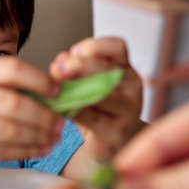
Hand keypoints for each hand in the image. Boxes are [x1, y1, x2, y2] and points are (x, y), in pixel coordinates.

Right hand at [0, 56, 63, 169]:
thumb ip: (7, 88)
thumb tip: (54, 96)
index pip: (11, 68)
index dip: (39, 79)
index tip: (57, 91)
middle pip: (15, 103)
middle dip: (44, 115)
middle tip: (61, 123)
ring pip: (12, 130)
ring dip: (39, 136)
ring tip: (54, 138)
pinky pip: (5, 151)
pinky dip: (28, 151)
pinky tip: (40, 149)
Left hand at [50, 37, 143, 158]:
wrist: (112, 142)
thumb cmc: (99, 109)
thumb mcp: (88, 84)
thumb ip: (74, 71)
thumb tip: (59, 61)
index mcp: (125, 68)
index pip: (118, 47)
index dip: (94, 46)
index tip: (73, 52)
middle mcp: (131, 86)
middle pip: (108, 69)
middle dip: (78, 66)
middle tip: (57, 70)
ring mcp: (128, 110)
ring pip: (103, 94)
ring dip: (76, 90)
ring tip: (56, 91)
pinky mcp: (116, 131)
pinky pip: (93, 118)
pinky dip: (74, 111)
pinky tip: (60, 109)